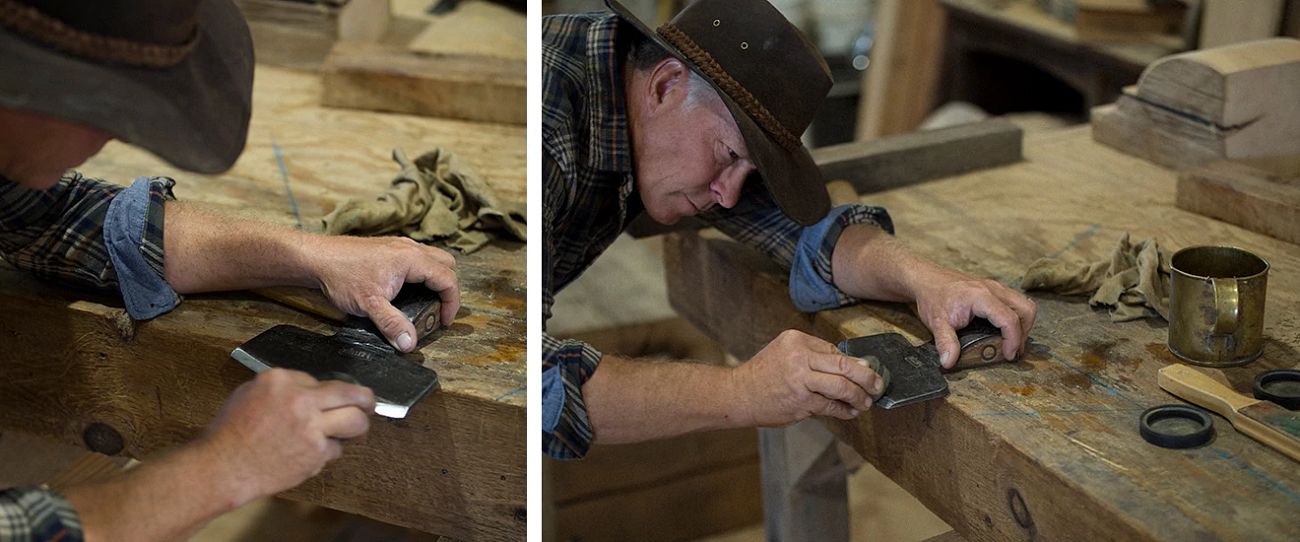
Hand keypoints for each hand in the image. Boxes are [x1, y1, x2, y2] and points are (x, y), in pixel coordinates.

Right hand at [200, 369, 374, 505]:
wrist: (223, 466)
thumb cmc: (231, 431)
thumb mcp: (250, 393)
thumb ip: (283, 388)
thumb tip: (309, 391)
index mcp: (281, 380)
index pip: (320, 380)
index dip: (325, 391)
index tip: (329, 398)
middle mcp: (300, 400)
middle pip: (351, 393)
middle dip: (367, 399)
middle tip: (370, 404)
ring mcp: (311, 428)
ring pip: (355, 422)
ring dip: (358, 426)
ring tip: (357, 429)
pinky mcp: (316, 453)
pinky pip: (335, 449)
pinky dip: (328, 451)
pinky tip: (312, 453)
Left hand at [306, 235, 459, 350]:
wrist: (316, 258)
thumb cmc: (342, 276)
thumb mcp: (370, 305)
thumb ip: (392, 325)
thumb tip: (410, 344)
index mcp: (411, 259)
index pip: (447, 279)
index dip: (452, 302)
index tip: (444, 321)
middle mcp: (409, 248)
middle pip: (446, 263)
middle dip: (448, 287)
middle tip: (439, 309)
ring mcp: (398, 245)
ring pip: (431, 258)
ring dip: (435, 278)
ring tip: (425, 301)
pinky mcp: (387, 247)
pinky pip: (416, 257)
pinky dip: (421, 272)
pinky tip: (406, 288)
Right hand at [733, 330, 884, 426]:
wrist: (738, 394)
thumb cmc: (763, 374)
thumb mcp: (783, 352)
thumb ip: (811, 355)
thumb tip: (846, 364)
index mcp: (796, 340)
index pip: (835, 350)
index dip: (855, 363)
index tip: (867, 371)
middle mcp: (800, 357)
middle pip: (845, 365)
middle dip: (867, 377)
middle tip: (878, 385)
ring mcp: (801, 380)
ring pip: (842, 387)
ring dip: (859, 396)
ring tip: (866, 402)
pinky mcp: (801, 402)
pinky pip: (831, 406)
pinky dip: (844, 410)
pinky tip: (850, 412)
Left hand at [913, 270, 1036, 368]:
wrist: (927, 279)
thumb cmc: (933, 297)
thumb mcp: (936, 322)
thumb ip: (945, 343)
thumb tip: (949, 362)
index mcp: (980, 297)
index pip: (1009, 319)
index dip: (1013, 340)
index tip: (1008, 356)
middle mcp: (993, 289)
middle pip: (1026, 310)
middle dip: (1024, 332)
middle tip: (1012, 350)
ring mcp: (996, 287)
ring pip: (1024, 304)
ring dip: (1023, 325)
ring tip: (1011, 342)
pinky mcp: (995, 289)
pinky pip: (1016, 302)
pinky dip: (1017, 317)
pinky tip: (1004, 330)